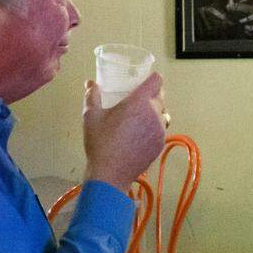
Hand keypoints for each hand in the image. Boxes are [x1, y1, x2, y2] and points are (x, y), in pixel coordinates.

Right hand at [82, 73, 164, 188]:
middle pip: (161, 97)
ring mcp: (160, 130)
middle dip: (151, 95)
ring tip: (137, 120)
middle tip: (137, 101)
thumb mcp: (91, 116)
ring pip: (162, 114)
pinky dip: (153, 129)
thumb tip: (90, 83)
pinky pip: (160, 130)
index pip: (157, 80)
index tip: (143, 81)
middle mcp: (154, 113)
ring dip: (153, 113)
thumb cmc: (100, 142)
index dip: (152, 78)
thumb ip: (92, 96)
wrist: (110, 174)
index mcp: (139, 102)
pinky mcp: (160, 144)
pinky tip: (138, 136)